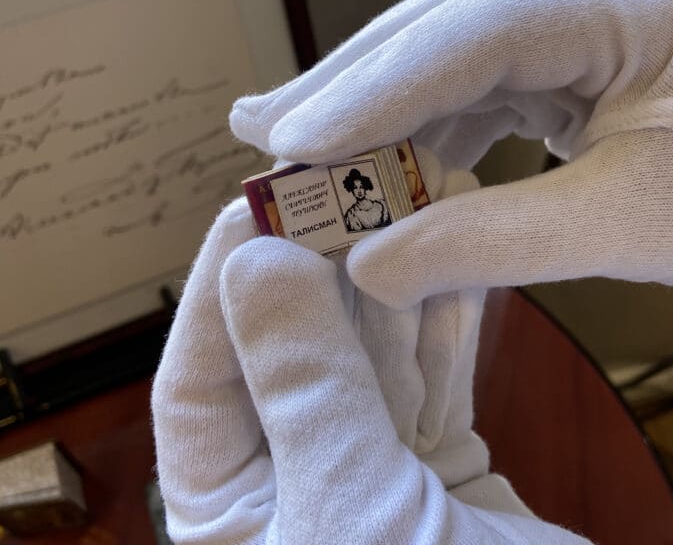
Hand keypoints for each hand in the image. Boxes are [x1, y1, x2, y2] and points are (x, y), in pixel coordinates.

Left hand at [151, 165, 589, 543]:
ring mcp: (365, 470)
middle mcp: (292, 487)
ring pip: (370, 354)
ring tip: (418, 199)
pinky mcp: (435, 463)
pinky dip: (446, 320)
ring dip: (397, 281)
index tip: (259, 201)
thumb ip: (307, 393)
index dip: (226, 287)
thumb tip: (259, 267)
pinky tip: (455, 257)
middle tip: (355, 178)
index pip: (200, 384)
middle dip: (326, 267)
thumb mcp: (355, 514)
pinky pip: (431, 375)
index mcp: (235, 517)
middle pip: (293, 354)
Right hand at [229, 0, 672, 341]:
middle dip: (356, 81)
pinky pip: (472, 85)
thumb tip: (369, 267)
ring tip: (297, 144)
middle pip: (451, 24)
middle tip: (263, 127)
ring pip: (450, 53)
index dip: (383, 80)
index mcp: (637, 6)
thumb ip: (493, 243)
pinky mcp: (564, 62)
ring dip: (375, 103)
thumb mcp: (622, 230)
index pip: (485, 24)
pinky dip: (416, 125)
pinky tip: (375, 159)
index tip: (297, 133)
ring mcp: (578, 24)